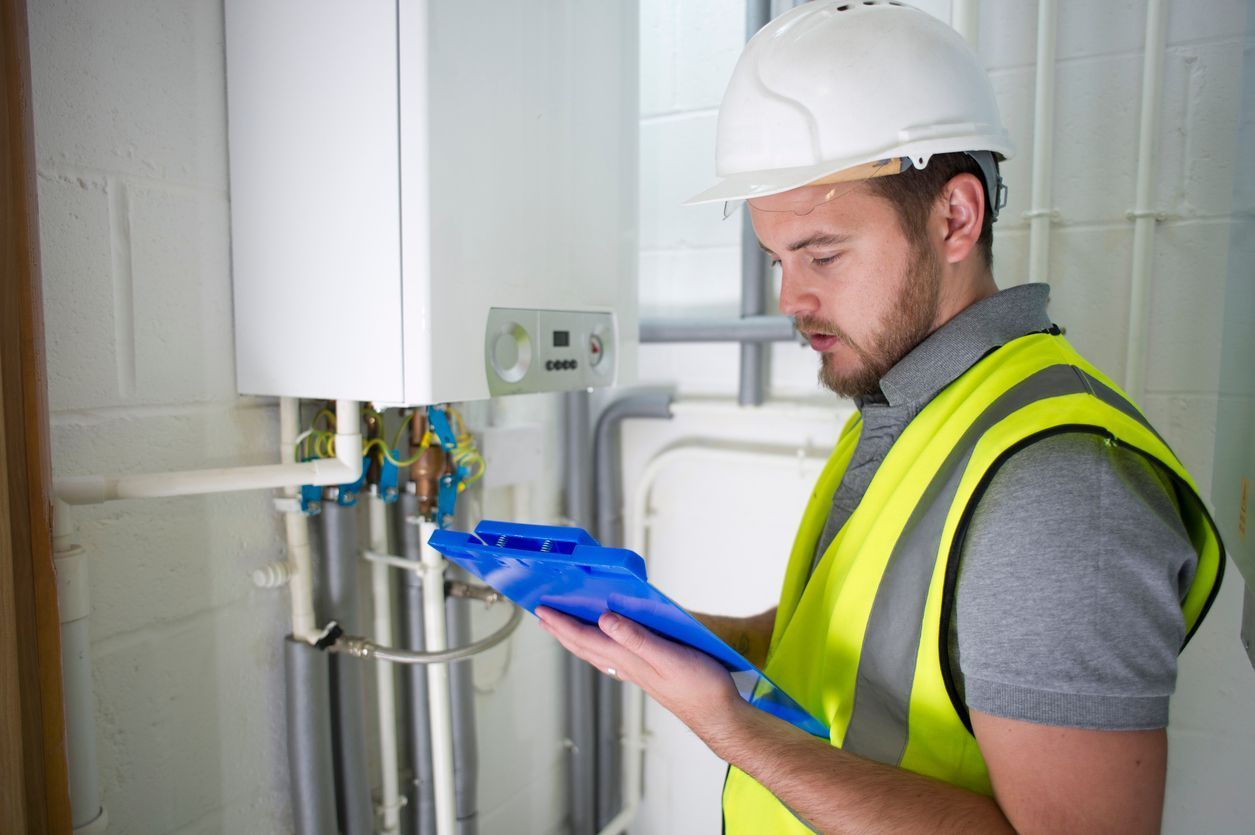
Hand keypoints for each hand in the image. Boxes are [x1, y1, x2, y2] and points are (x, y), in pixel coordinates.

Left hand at [535, 606, 749, 748]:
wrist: (720, 716)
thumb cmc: (701, 688)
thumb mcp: (670, 657)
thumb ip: (637, 638)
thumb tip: (604, 619)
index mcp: (628, 660)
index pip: (586, 638)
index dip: (563, 624)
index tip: (543, 610)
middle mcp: (627, 668)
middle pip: (585, 647)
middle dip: (562, 632)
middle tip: (543, 617)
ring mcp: (637, 674)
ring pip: (597, 654)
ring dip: (577, 640)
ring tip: (564, 629)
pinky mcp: (649, 676)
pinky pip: (613, 658)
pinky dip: (600, 647)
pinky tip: (604, 645)